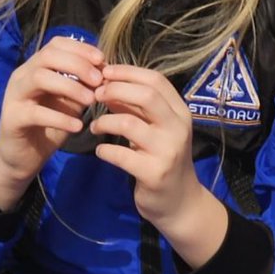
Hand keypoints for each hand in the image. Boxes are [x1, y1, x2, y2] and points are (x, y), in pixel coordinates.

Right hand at [0, 38, 103, 209]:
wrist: (21, 158)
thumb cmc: (48, 127)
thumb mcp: (70, 104)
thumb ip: (83, 87)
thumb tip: (105, 74)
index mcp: (36, 67)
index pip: (55, 44)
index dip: (80, 48)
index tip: (102, 59)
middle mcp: (22, 76)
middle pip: (48, 56)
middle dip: (77, 64)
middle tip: (99, 80)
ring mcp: (14, 96)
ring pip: (39, 78)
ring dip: (70, 86)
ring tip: (91, 101)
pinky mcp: (12, 119)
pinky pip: (36, 113)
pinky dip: (60, 118)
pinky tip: (78, 126)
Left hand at [90, 65, 226, 265]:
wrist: (179, 202)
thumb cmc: (162, 159)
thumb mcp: (155, 129)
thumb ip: (135, 107)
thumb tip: (107, 82)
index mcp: (180, 112)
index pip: (156, 80)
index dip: (127, 72)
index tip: (105, 72)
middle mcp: (178, 128)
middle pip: (146, 95)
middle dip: (115, 90)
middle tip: (95, 94)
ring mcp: (167, 151)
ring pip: (129, 123)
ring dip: (104, 121)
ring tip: (94, 127)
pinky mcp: (154, 173)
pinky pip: (120, 155)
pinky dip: (104, 150)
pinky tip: (101, 151)